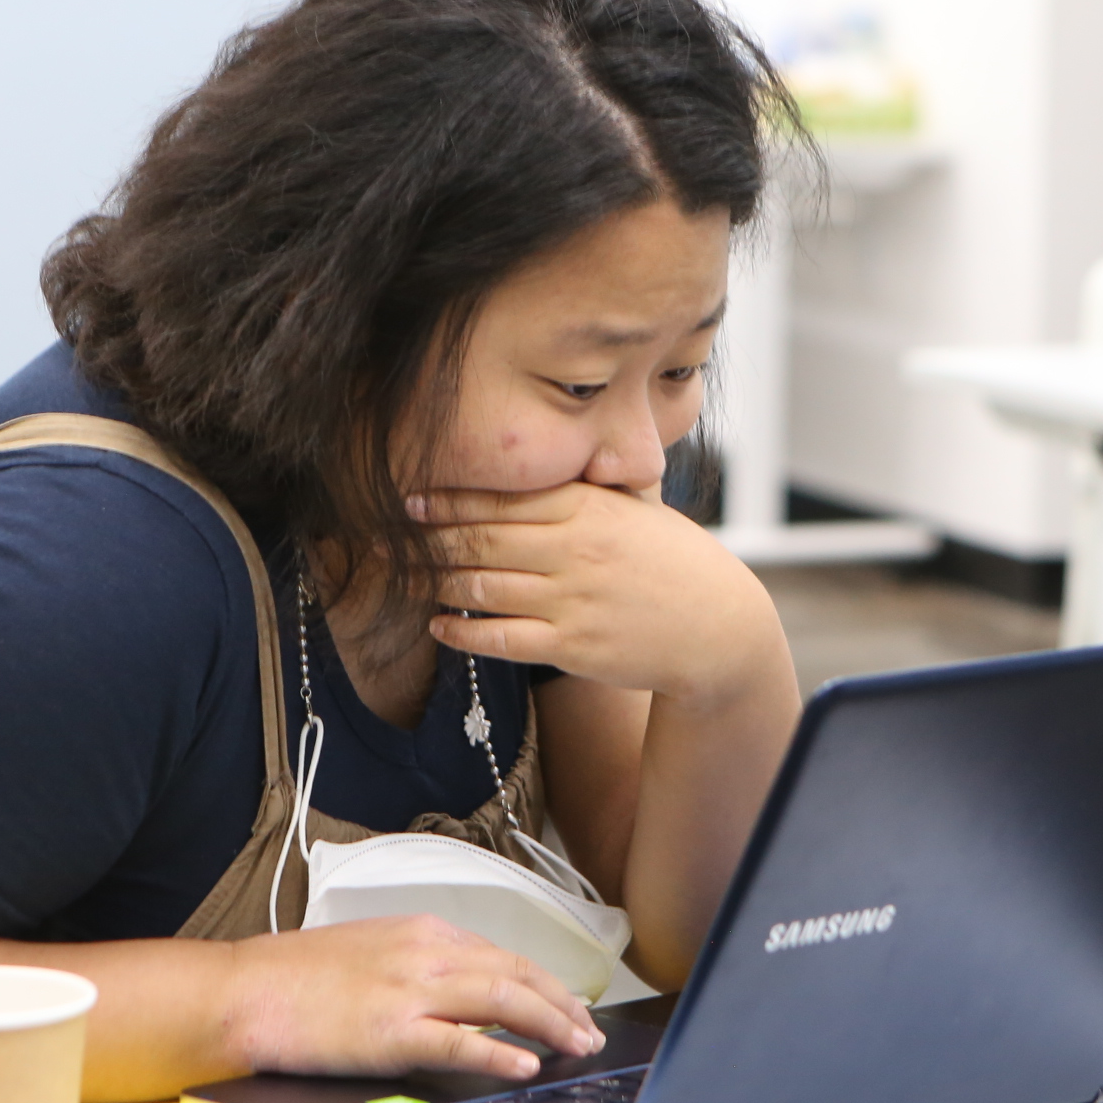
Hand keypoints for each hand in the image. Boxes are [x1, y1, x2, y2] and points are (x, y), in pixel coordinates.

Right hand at [220, 915, 604, 1082]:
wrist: (248, 991)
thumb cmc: (298, 978)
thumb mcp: (372, 950)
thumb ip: (421, 964)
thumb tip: (462, 989)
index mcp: (422, 931)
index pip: (503, 954)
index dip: (545, 982)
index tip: (568, 1004)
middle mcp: (425, 952)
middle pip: (516, 973)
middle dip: (562, 1004)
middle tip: (588, 1031)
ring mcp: (411, 990)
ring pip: (503, 1000)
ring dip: (550, 1024)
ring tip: (577, 1046)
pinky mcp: (394, 1030)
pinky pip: (461, 1041)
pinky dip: (500, 1052)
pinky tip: (525, 1064)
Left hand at [413, 481, 789, 707]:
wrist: (718, 627)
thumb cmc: (675, 562)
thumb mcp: (637, 510)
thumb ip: (590, 488)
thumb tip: (553, 456)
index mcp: (587, 508)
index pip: (504, 496)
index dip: (449, 497)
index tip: (408, 496)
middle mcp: (574, 550)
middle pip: (481, 539)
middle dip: (427, 538)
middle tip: (384, 536)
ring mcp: (572, 599)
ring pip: (482, 587)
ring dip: (437, 583)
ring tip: (408, 578)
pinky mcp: (572, 645)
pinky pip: (501, 638)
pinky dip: (462, 633)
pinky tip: (439, 627)